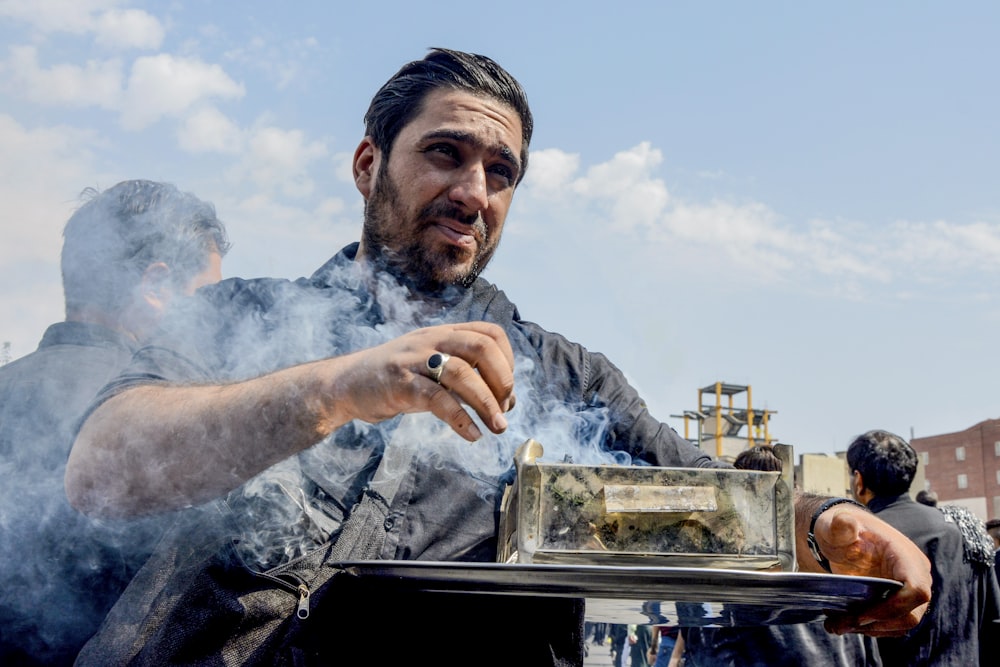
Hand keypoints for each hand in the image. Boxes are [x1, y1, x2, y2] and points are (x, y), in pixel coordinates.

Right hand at [328, 321, 515, 440]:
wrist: (346, 384)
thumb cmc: (398, 380)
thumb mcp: (434, 370)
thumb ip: (466, 379)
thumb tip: (506, 403)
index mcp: (444, 333)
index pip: (490, 333)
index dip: (508, 361)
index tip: (507, 391)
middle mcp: (432, 339)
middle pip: (481, 347)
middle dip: (502, 379)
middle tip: (506, 408)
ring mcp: (414, 359)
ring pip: (461, 372)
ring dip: (486, 402)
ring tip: (497, 427)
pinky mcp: (399, 383)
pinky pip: (437, 398)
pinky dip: (460, 418)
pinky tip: (471, 434)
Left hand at [803, 502, 930, 635]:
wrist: (840, 536)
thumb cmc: (840, 529)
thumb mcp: (835, 524)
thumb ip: (840, 525)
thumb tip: (845, 523)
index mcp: (906, 557)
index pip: (917, 590)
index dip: (894, 608)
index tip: (861, 616)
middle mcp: (915, 577)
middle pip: (910, 615)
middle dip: (875, 624)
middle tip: (840, 624)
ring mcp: (908, 593)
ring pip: (900, 625)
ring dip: (869, 630)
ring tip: (836, 625)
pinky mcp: (898, 604)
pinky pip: (892, 625)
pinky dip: (869, 629)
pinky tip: (843, 623)